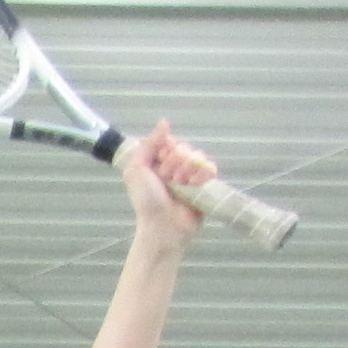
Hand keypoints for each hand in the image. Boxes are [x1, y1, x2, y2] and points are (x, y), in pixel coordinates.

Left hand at [121, 119, 214, 246]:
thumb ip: (148, 144)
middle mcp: (175, 168)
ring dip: (187, 170)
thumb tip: (164, 121)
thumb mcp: (137, 170)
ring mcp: (191, 176)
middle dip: (175, 163)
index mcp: (158, 163)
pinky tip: (192, 187)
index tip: (159, 161)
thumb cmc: (146, 201)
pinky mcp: (205, 185)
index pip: (171, 142)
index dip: (167, 149)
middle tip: (167, 179)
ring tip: (179, 186)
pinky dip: (201, 176)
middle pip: (185, 148)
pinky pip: (210, 168)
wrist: (163, 226)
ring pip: (198, 156)